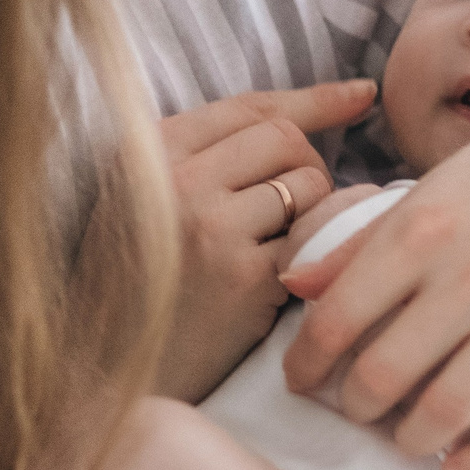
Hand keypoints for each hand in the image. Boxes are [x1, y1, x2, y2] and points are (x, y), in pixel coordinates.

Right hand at [150, 79, 377, 399]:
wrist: (108, 372)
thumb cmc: (141, 283)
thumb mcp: (152, 197)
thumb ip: (213, 154)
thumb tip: (341, 100)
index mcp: (150, 151)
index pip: (249, 107)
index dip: (315, 100)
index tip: (361, 97)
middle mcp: (177, 178)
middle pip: (286, 140)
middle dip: (309, 167)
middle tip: (296, 210)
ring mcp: (211, 226)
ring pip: (309, 187)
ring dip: (313, 215)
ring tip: (276, 249)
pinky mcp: (244, 277)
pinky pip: (310, 244)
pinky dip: (308, 260)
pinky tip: (275, 286)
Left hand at [278, 74, 469, 469]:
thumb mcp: (430, 190)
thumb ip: (361, 242)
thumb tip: (296, 286)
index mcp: (420, 231)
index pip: (335, 321)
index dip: (304, 364)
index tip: (299, 380)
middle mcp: (467, 277)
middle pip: (381, 379)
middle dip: (353, 409)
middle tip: (352, 410)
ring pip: (445, 413)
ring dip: (410, 442)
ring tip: (401, 439)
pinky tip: (456, 464)